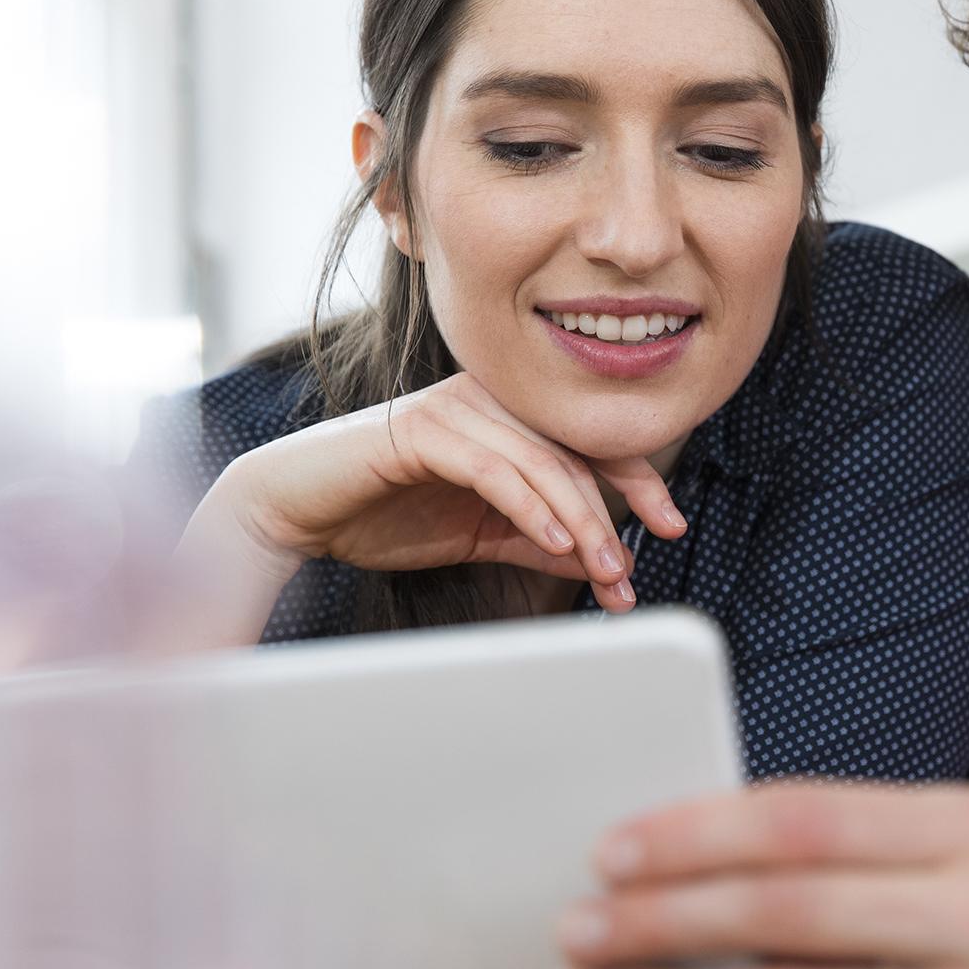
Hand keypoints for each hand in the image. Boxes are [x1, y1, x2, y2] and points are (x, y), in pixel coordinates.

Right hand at [172, 372, 685, 642]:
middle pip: (577, 452)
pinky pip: (496, 470)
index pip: (591, 443)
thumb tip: (607, 563)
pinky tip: (559, 544)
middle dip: (618, 513)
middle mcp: (490, 399)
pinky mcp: (424, 429)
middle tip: (633, 570)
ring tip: (606, 569)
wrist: (297, 509)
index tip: (671, 528)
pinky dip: (533, 508)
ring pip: (543, 463)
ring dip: (582, 521)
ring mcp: (457, 408)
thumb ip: (541, 541)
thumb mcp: (481, 534)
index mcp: (508, 415)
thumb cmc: (384, 514)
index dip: (639, 482)